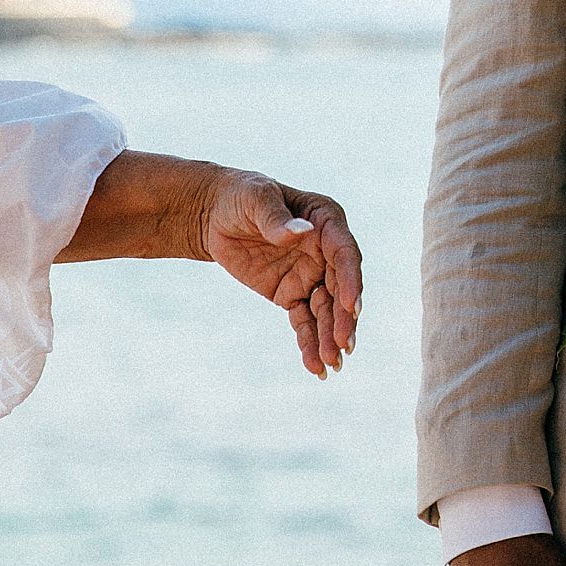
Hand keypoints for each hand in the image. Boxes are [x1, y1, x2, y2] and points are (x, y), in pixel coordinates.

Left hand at [201, 172, 362, 376]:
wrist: (214, 216)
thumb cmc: (241, 197)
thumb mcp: (255, 199)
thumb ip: (275, 218)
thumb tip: (300, 232)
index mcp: (326, 221)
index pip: (344, 252)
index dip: (350, 279)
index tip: (351, 306)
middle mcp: (325, 251)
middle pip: (340, 288)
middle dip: (343, 318)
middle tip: (343, 346)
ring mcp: (310, 275)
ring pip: (326, 311)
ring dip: (331, 337)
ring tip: (332, 366)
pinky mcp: (291, 294)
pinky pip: (305, 322)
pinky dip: (310, 344)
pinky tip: (316, 368)